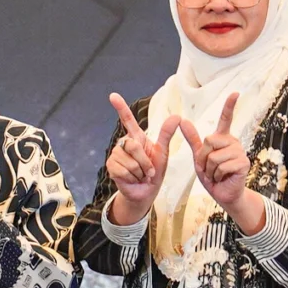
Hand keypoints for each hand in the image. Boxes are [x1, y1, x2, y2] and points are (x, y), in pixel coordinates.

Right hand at [101, 93, 176, 227]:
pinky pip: (123, 170)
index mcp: (137, 137)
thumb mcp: (163, 153)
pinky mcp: (110, 166)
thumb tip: (177, 116)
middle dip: (145, 161)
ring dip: (139, 171)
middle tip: (149, 171)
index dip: (120, 107)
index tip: (112, 95)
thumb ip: (167, 134)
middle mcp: (124, 143)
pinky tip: (132, 179)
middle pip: (133, 145)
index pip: (127, 119)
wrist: (146, 191)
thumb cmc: (154, 171)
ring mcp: (115, 154)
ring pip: (129, 160)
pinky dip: (132, 177)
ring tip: (140, 175)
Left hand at [187, 93, 264, 230]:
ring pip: (214, 156)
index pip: (226, 119)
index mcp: (222, 138)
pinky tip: (223, 178)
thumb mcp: (198, 156)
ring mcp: (239, 152)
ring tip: (217, 174)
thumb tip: (183, 121)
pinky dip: (217, 175)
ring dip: (210, 169)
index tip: (235, 93)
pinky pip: (221, 166)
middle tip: (209, 167)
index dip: (229, 106)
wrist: (223, 194)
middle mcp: (233, 142)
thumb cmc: (212, 175)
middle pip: (209, 141)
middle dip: (203, 157)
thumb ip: (192, 139)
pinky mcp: (243, 163)